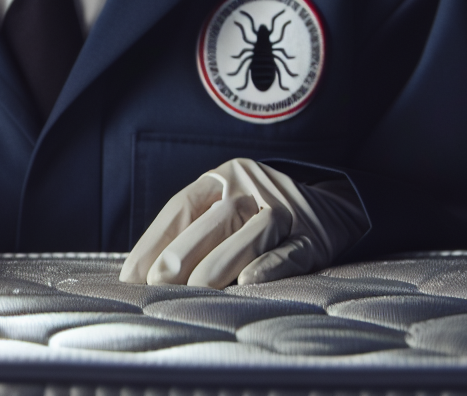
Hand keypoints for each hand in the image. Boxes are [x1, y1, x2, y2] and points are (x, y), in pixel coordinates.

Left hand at [119, 159, 366, 288]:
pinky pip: (290, 252)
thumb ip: (192, 232)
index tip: (132, 275)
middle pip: (213, 218)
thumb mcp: (229, 207)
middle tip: (156, 287)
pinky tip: (248, 282)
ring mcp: (285, 210)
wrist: (334, 205)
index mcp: (223, 176)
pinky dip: (269, 267)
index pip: (182, 205)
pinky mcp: (313, 238)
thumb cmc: (261, 214)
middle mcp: (252, 186)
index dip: (155, 239)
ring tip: (195, 290)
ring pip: (250, 233)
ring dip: (220, 262)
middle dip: (181, 254)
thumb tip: (143, 275)